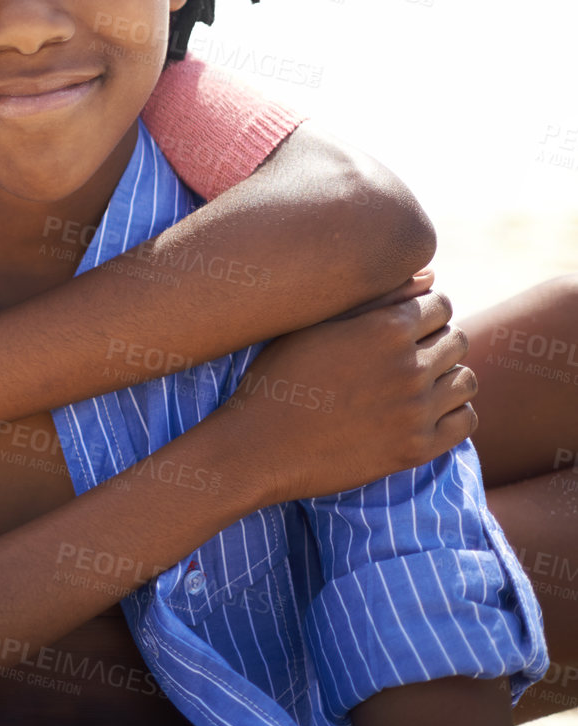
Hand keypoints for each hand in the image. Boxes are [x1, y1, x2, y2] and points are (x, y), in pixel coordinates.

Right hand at [216, 276, 476, 506]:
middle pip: (457, 340)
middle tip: (403, 357)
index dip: (422, 312)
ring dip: (446, 377)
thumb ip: (376, 296)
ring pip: (466, 380)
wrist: (259, 447)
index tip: (401, 327)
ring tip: (414, 384)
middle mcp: (408, 366)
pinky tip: (422, 412)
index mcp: (385, 327)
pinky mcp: (417, 448)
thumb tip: (432, 277)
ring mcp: (416, 410)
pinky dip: (451, 413)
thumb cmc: (279, 377)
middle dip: (436, 342)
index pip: (440, 304)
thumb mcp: (314, 326)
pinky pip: (465, 421)